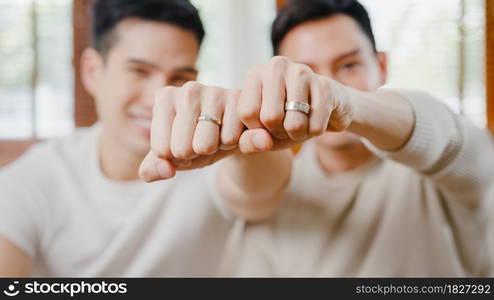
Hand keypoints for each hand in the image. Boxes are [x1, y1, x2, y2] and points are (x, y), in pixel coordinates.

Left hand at [139, 81, 274, 181]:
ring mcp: (215, 91)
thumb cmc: (195, 142)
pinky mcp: (239, 100)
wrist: (232, 134)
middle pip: (181, 149)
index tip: (183, 142)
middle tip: (201, 140)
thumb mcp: (171, 157)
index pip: (161, 150)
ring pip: (205, 146)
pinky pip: (229, 141)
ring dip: (213, 150)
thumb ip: (153, 169)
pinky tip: (232, 130)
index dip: (175, 157)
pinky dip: (231, 144)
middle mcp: (188, 89)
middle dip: (193, 154)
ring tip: (216, 135)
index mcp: (165, 97)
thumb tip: (165, 170)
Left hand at [238, 56, 355, 148]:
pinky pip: (315, 126)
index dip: (257, 130)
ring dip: (298, 135)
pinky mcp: (324, 85)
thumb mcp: (264, 131)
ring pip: (293, 124)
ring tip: (301, 123)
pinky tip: (316, 119)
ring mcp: (301, 72)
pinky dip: (315, 132)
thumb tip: (260, 141)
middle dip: (279, 133)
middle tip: (286, 127)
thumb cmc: (289, 119)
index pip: (246, 112)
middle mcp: (276, 66)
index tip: (267, 126)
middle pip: (270, 118)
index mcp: (256, 73)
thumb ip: (249, 141)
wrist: (331, 107)